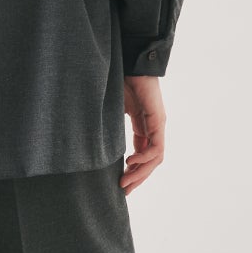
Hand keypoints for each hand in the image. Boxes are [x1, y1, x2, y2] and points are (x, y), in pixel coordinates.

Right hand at [120, 74, 166, 193]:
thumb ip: (109, 128)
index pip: (142, 155)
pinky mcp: (158, 120)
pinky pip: (156, 147)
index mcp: (143, 126)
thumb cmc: (119, 81)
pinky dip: (145, 158)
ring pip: (155, 158)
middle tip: (123, 190)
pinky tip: (130, 162)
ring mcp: (157, 125)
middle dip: (137, 178)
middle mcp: (153, 128)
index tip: (120, 183)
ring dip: (141, 173)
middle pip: (150, 161)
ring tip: (125, 181)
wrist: (128, 62)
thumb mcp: (111, 111)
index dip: (133, 171)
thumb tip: (93, 144)